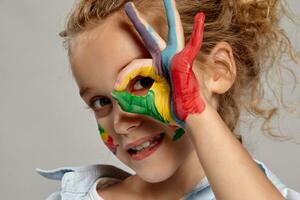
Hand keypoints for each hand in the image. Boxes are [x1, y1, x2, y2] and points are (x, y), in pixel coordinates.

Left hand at [124, 0, 205, 126]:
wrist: (187, 116)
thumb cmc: (170, 110)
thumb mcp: (143, 104)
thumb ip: (128, 99)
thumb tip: (114, 95)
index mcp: (156, 67)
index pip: (133, 65)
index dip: (122, 76)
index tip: (115, 89)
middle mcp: (166, 59)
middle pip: (150, 36)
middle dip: (138, 21)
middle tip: (128, 6)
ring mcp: (177, 58)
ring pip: (172, 32)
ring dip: (171, 14)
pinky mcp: (186, 62)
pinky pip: (192, 45)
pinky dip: (198, 32)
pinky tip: (200, 17)